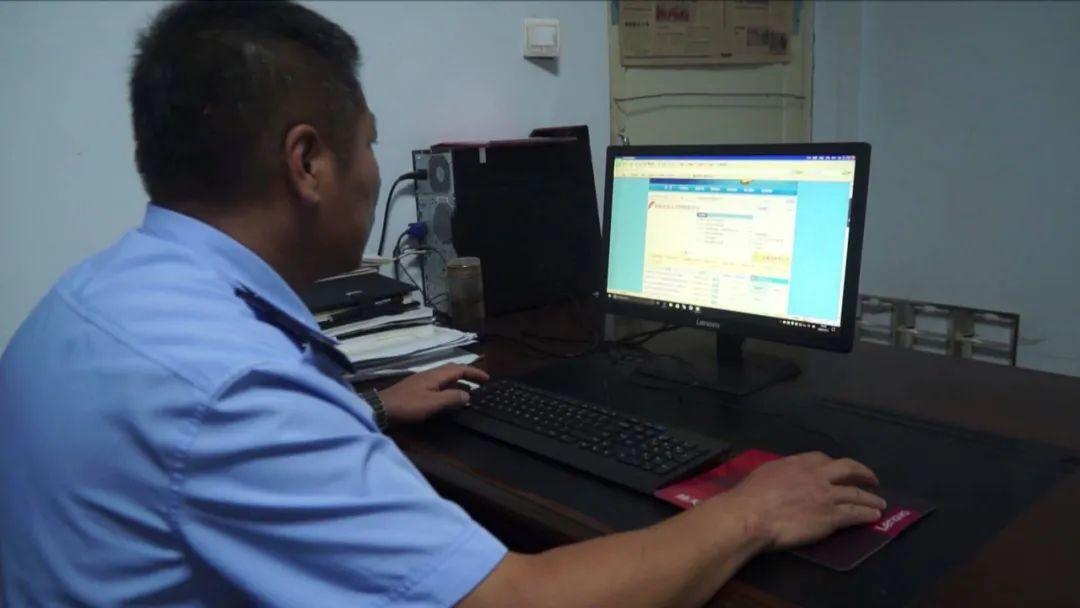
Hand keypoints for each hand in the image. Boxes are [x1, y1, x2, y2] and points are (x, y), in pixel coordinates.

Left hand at [377, 364, 489, 424]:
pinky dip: (449, 388)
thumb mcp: (433, 403)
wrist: (382, 408)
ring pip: (445, 377)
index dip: (475, 373)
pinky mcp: (417, 388)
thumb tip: (468, 394)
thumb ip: (451, 398)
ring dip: (458, 382)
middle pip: (453, 370)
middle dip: (468, 375)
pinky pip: (439, 384)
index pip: (460, 369)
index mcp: (436, 375)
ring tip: (468, 392)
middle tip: (480, 383)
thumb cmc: (408, 405)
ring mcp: (422, 380)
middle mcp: (430, 374)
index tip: (487, 379)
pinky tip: (448, 398)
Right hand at [723, 452, 886, 550]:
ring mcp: (827, 496)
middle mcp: (817, 475)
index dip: (836, 465)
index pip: (823, 459)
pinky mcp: (831, 517)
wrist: (752, 515)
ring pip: (857, 494)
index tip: (841, 470)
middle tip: (872, 479)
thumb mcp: (766, 472)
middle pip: (848, 469)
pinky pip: (855, 514)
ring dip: (871, 499)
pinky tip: (874, 516)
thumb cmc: (751, 495)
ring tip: (880, 503)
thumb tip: (783, 475)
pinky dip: (867, 514)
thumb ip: (781, 472)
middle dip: (863, 473)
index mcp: (799, 463)